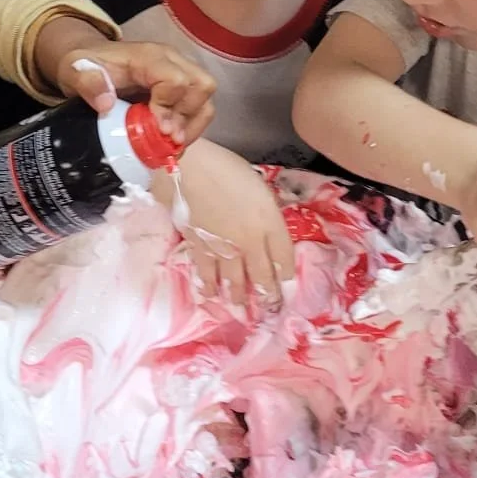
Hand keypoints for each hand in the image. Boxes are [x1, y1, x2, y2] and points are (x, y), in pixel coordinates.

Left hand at [37, 18, 215, 144]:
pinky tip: (168, 144)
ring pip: (205, 101)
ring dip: (192, 128)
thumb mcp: (75, 70)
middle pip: (202, 86)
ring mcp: (179, 75)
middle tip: (167, 140)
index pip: (176, 79)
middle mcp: (171, 62)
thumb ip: (87, 82)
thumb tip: (106, 104)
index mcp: (149, 56)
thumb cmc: (84, 65)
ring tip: (170, 146)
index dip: (169, 107)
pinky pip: (198, 111)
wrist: (89, 61)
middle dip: (188, 118)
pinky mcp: (179, 91)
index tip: (156, 129)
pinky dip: (188, 131)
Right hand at [153, 139, 294, 303]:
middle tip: (267, 310)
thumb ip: (266, 213)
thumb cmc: (227, 168)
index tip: (286, 288)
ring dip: (238, 298)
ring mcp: (224, 248)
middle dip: (266, 296)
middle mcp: (250, 241)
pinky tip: (210, 295)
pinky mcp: (199, 248)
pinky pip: (206, 273)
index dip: (287, 276)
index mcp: (269, 222)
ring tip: (241, 310)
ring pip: (234, 281)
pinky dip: (209, 287)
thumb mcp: (259, 187)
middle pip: (262, 276)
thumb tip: (266, 229)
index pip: (285, 258)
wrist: (189, 167)